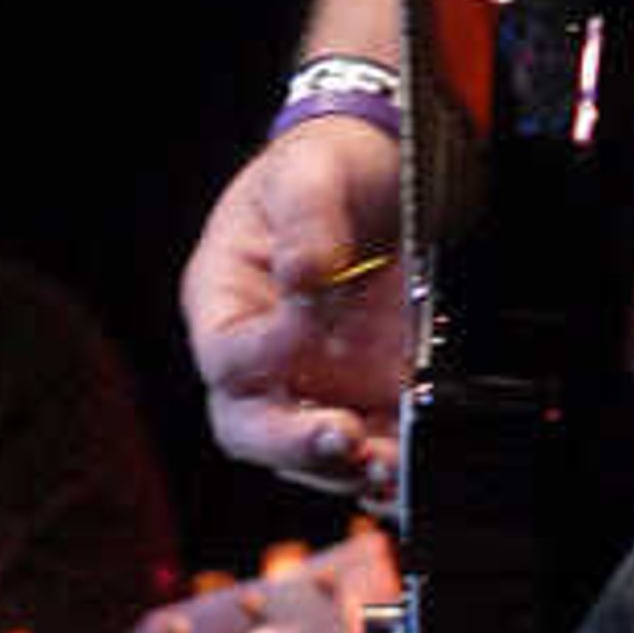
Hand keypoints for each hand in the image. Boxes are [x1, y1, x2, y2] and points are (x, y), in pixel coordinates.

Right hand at [180, 110, 404, 489]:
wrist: (386, 169)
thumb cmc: (327, 164)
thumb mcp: (311, 170)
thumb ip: (308, 218)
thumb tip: (305, 276)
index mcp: (222, 300)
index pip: (224, 353)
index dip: (258, 355)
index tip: (303, 328)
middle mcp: (260, 356)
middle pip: (250, 425)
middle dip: (292, 444)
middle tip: (341, 440)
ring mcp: (313, 381)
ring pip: (308, 451)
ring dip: (344, 468)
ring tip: (387, 466)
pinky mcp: (366, 392)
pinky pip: (368, 443)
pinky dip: (386, 463)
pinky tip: (410, 466)